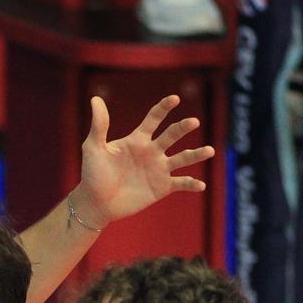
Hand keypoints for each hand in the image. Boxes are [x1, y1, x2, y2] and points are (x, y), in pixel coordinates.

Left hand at [72, 95, 214, 228]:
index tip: (174, 99)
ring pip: (183, 158)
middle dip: (182, 128)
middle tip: (193, 122)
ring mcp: (159, 169)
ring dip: (197, 154)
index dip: (163, 108)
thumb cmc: (92, 174)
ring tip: (209, 151)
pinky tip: (200, 185)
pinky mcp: (162, 187)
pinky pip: (181, 183)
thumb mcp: (93, 148)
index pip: (154, 119)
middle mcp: (152, 151)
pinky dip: (192, 184)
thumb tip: (95, 99)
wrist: (95, 203)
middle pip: (172, 135)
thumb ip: (99, 125)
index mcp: (137, 140)